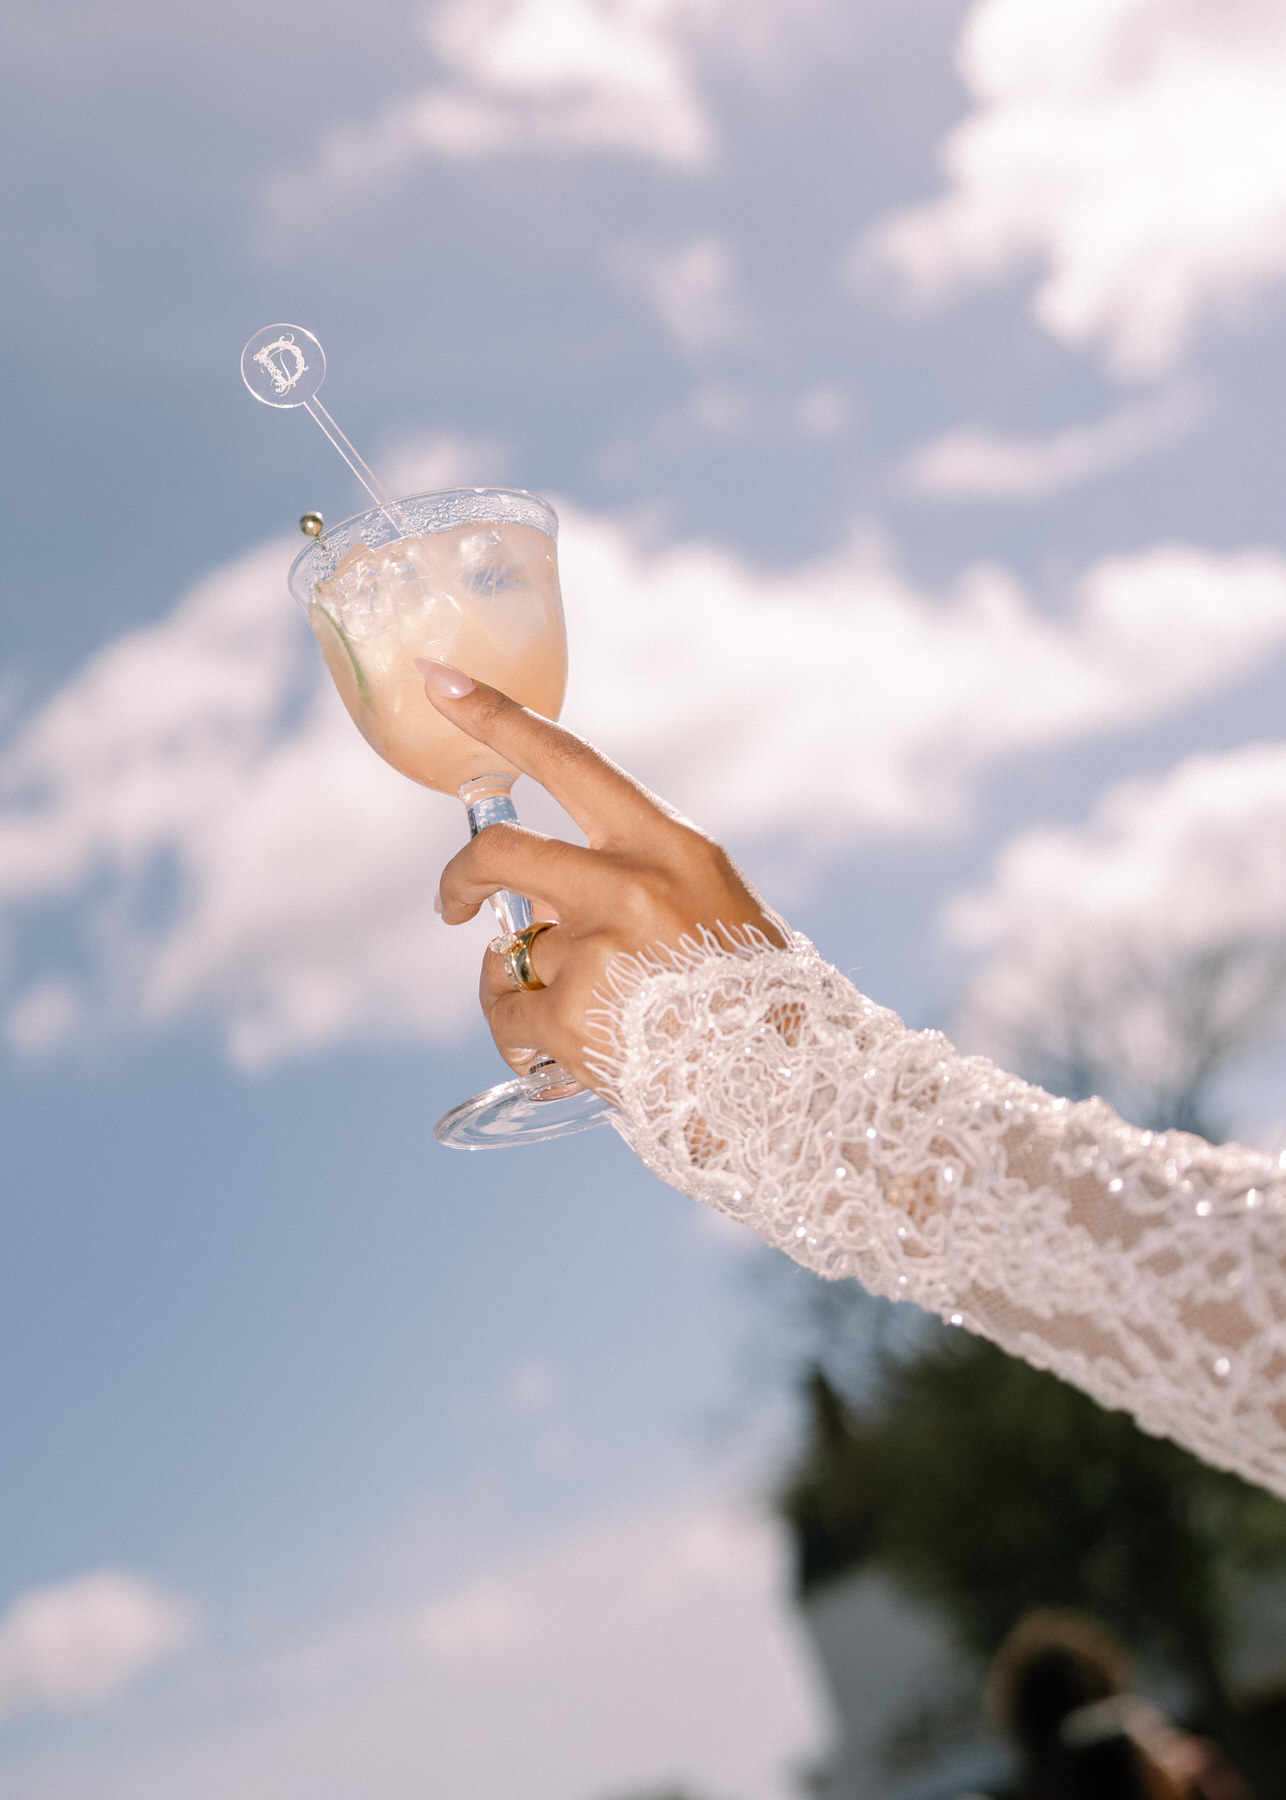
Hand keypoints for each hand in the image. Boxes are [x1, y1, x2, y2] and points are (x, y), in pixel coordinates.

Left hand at [421, 662, 786, 1092]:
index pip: (568, 759)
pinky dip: (521, 1032)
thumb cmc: (749, 994)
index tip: (438, 680)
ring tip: (592, 1020)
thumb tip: (539, 896)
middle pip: (499, 854)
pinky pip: (508, 1012)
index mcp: (670, 844)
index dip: (495, 717)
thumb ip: (632, 878)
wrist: (784, 1087)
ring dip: (529, 986)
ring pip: (514, 954)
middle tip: (452, 907)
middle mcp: (631, 884)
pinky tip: (569, 1051)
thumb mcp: (710, 903)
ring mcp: (599, 950)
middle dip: (459, 879)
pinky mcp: (572, 1016)